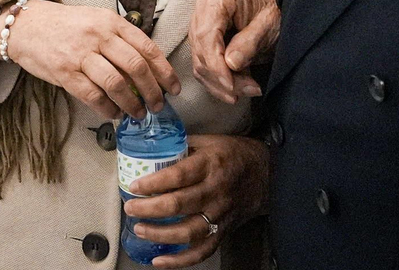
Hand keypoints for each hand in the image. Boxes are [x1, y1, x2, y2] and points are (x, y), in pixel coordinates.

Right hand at [0, 0, 177, 119]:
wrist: (27, 25)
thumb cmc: (66, 26)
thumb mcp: (97, 20)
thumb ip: (121, 39)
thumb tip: (148, 69)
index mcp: (111, 22)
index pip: (147, 48)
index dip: (165, 71)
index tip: (174, 88)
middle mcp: (98, 36)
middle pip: (136, 67)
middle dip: (153, 91)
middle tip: (158, 105)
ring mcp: (81, 55)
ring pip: (117, 84)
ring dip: (132, 104)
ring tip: (138, 113)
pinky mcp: (65, 73)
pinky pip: (93, 96)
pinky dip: (108, 109)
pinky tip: (114, 113)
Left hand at [123, 134, 269, 266]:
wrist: (267, 175)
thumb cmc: (235, 155)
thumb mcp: (210, 140)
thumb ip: (182, 145)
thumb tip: (153, 150)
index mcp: (210, 164)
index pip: (178, 175)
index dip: (154, 183)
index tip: (135, 186)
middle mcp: (215, 191)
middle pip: (179, 205)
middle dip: (149, 209)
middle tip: (130, 208)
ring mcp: (220, 213)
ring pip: (189, 231)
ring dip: (160, 233)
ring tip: (140, 229)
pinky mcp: (223, 230)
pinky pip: (202, 250)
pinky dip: (180, 260)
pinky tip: (160, 260)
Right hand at [189, 0, 277, 103]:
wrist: (272, 14)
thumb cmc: (272, 15)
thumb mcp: (268, 26)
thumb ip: (249, 43)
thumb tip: (230, 63)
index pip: (206, 34)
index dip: (215, 63)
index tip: (230, 84)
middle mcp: (204, 7)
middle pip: (201, 50)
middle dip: (221, 77)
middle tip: (248, 89)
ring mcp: (199, 23)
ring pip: (200, 62)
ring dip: (221, 83)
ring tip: (248, 89)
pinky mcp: (200, 40)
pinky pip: (202, 66)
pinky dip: (217, 82)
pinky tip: (236, 89)